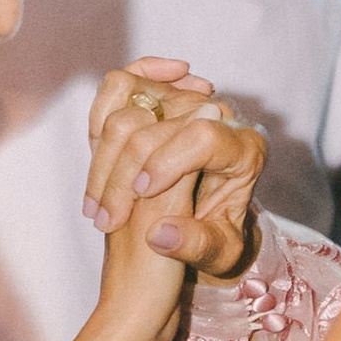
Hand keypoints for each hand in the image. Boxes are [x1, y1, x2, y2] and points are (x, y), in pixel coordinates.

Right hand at [79, 62, 267, 340]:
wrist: (212, 219)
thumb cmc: (221, 238)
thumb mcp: (221, 253)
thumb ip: (197, 245)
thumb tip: (158, 235)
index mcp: (245, 149)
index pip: (202, 135)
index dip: (166, 161)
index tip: (141, 193)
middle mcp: (219, 114)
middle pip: (157, 120)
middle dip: (124, 170)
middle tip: (106, 218)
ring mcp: (186, 100)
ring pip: (130, 103)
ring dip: (104, 154)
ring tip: (96, 206)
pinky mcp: (160, 97)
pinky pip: (120, 86)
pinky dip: (100, 112)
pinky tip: (95, 152)